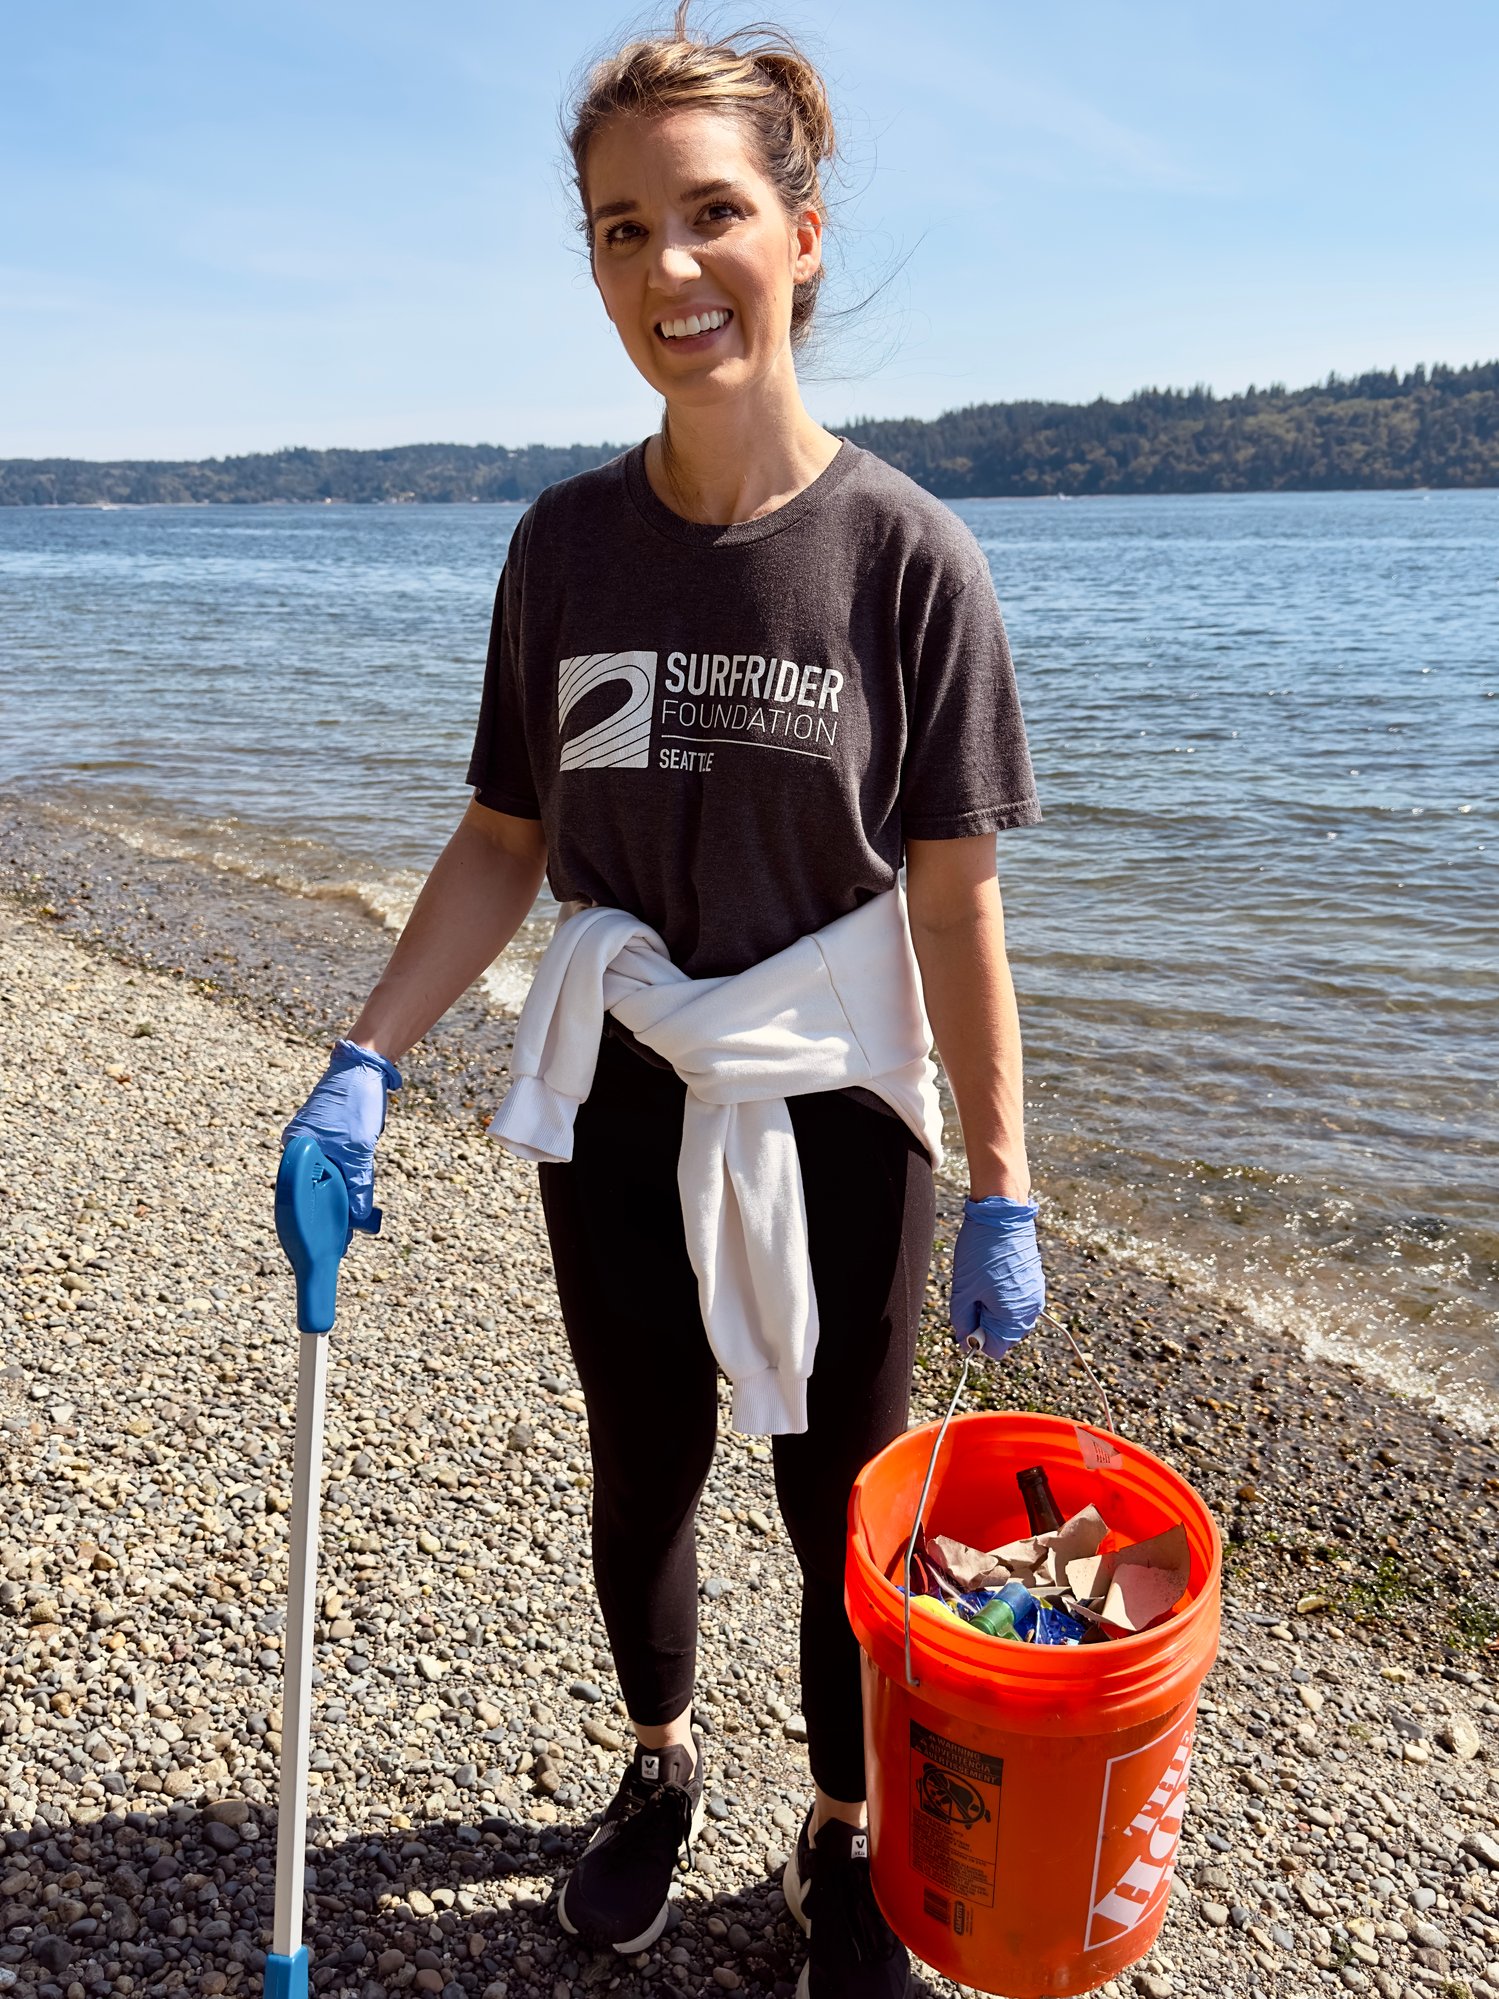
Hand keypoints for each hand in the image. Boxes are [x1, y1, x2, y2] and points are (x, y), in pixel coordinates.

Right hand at [281, 1039, 401, 1233]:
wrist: (365, 1064)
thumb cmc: (355, 1102)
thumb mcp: (358, 1149)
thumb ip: (357, 1183)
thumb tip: (358, 1219)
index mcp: (297, 1148)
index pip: (299, 1193)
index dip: (312, 1218)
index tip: (324, 1244)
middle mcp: (300, 1146)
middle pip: (313, 1188)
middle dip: (329, 1210)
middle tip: (345, 1239)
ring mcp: (315, 1141)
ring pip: (327, 1178)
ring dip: (342, 1197)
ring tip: (355, 1224)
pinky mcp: (330, 1138)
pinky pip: (336, 1167)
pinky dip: (346, 1182)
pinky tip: (357, 1199)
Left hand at [950, 1193, 1043, 1359]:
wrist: (1002, 1215)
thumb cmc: (980, 1252)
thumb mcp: (963, 1290)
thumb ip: (962, 1321)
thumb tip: (965, 1343)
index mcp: (1013, 1318)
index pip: (995, 1350)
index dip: (976, 1338)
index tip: (967, 1316)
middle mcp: (1030, 1311)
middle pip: (1003, 1335)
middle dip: (985, 1322)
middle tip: (973, 1295)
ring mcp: (1035, 1296)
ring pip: (1009, 1318)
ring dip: (993, 1309)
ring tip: (982, 1283)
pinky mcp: (1035, 1282)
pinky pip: (1016, 1302)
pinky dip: (1002, 1296)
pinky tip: (992, 1275)